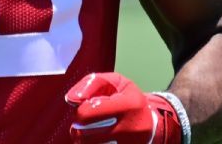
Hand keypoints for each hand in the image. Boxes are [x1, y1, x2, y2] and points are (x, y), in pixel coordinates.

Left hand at [65, 72, 180, 143]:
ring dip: (83, 138)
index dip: (81, 109)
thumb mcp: (114, 82)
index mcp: (128, 105)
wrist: (151, 124)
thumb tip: (70, 100)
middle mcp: (129, 129)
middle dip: (79, 126)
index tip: (87, 106)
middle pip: (84, 133)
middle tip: (85, 121)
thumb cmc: (127, 99)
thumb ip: (90, 84)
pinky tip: (95, 139)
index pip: (87, 113)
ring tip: (89, 131)